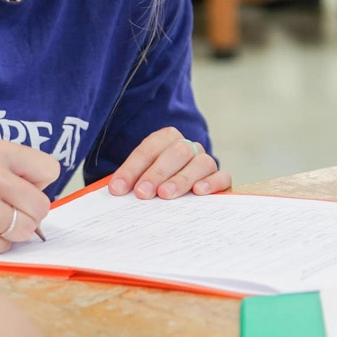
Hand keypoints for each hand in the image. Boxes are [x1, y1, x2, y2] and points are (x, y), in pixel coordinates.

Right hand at [0, 140, 58, 257]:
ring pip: (25, 230)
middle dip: (26, 215)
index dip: (37, 184)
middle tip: (0, 212)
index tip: (19, 189)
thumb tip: (45, 197)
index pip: (49, 169)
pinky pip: (3, 249)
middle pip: (41, 206)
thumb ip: (14, 171)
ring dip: (9, 233)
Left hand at [107, 127, 229, 199]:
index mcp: (166, 140)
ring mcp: (206, 162)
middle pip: (177, 151)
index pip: (149, 149)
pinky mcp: (221, 179)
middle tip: (143, 193)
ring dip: (182, 178)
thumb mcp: (140, 181)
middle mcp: (188, 148)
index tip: (118, 188)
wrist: (182, 196)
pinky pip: (222, 176)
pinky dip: (211, 183)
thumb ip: (129, 183)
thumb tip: (114, 191)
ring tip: (166, 195)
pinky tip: (198, 192)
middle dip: (157, 172)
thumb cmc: (155, 187)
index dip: (132, 168)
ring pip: (200, 162)